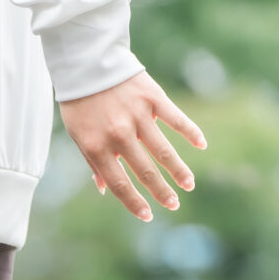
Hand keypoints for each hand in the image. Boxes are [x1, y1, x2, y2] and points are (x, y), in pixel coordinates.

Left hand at [58, 70, 206, 221]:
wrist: (86, 63)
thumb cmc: (80, 103)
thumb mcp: (77, 135)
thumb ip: (93, 161)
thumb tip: (103, 189)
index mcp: (96, 147)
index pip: (118, 183)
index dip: (133, 202)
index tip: (147, 216)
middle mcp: (118, 135)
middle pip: (144, 171)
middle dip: (161, 192)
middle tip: (174, 205)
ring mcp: (137, 117)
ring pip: (163, 151)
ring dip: (178, 170)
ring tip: (188, 185)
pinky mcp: (152, 98)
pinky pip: (175, 119)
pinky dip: (190, 132)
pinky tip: (201, 146)